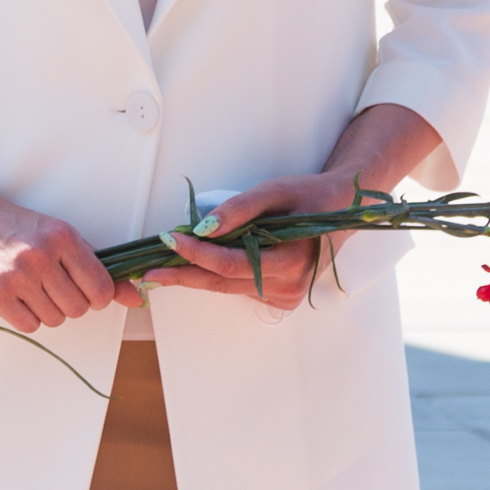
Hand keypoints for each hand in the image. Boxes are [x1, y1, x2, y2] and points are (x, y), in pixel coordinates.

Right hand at [0, 189, 124, 335]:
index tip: (82, 290)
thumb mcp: (60, 238)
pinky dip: (25, 317)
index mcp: (63, 236)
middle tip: (49, 287)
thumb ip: (98, 270)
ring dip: (45, 311)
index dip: (95, 297)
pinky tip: (15, 297)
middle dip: (67, 304)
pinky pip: (29, 325)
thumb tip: (136, 298)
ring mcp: (17, 274)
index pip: (102, 290)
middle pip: (78, 309)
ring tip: (30, 288)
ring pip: (54, 319)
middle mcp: (41, 254)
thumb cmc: (17, 228)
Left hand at [142, 171, 361, 313]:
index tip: (168, 241)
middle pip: (224, 282)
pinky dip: (217, 277)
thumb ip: (239, 210)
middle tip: (148, 272)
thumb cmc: (309, 196)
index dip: (196, 254)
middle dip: (183, 275)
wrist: (341, 210)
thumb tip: (202, 229)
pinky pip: (240, 287)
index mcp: (293, 260)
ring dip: (196, 276)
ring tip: (164, 266)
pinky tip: (197, 266)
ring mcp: (287, 295)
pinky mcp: (282, 297)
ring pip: (229, 288)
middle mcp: (290, 285)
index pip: (232, 263)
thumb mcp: (274, 192)